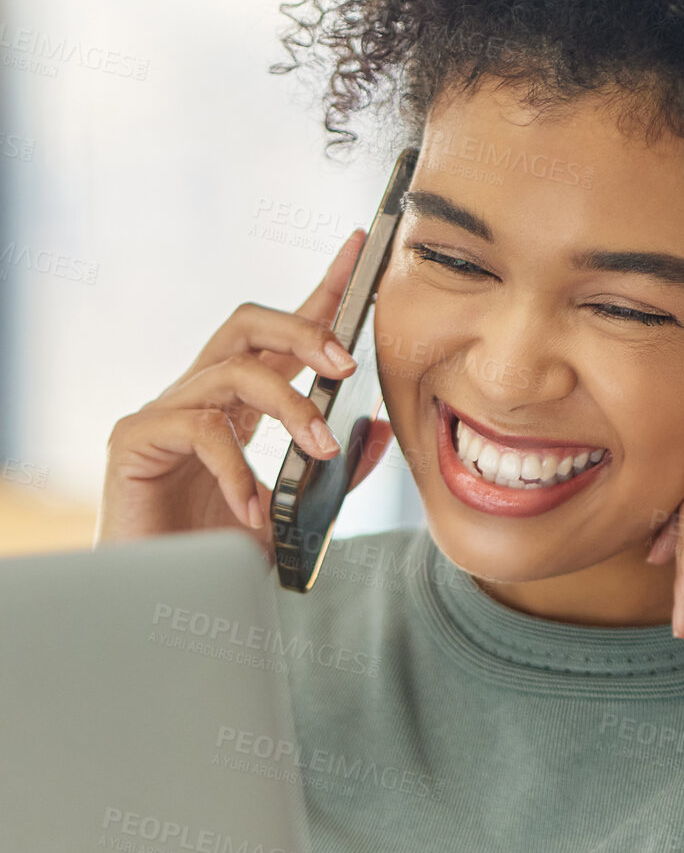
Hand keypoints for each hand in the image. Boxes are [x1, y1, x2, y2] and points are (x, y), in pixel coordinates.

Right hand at [96, 230, 392, 555]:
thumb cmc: (219, 553)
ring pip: (233, 371)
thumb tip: (380, 429)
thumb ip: (334, 473)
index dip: (321, 289)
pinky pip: (199, 429)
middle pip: (247, 324)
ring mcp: (163, 413)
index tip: (361, 249)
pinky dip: (237, 469)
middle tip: (348, 364)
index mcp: (237, 403)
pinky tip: (254, 511)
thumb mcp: (294, 512)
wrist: (157, 603)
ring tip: (319, 449)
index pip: (281, 332)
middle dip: (304, 330)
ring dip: (290, 406)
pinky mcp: (134, 441)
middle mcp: (199, 395)